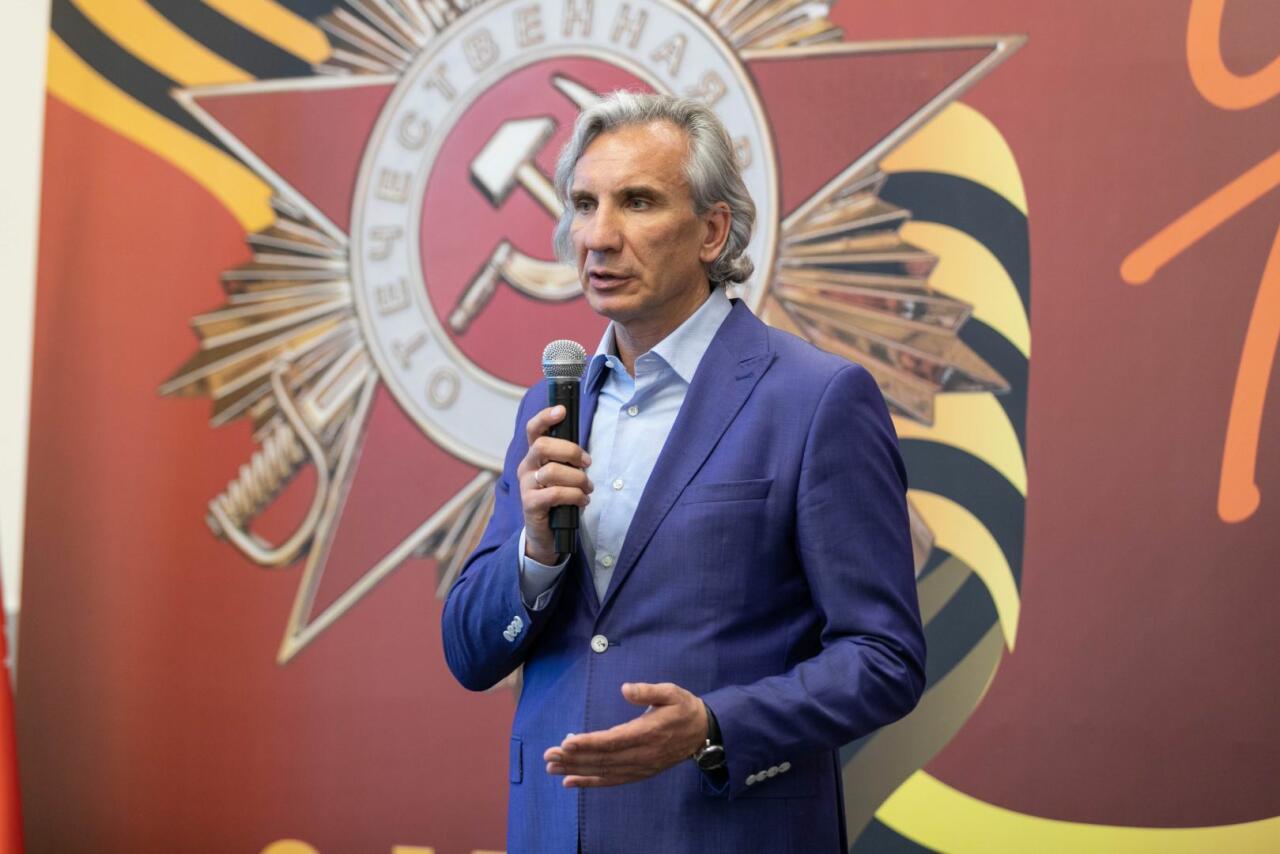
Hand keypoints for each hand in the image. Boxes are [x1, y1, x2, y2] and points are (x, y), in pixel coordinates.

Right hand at [518, 405, 592, 563]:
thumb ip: (568, 461)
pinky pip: (555, 493)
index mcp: (534, 456)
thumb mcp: (563, 476)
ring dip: (578, 479)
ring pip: (552, 471)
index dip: (545, 417)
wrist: (546, 535)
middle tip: (588, 463)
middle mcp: (526, 467)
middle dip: (571, 451)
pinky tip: (582, 501)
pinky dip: (574, 495)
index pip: (533, 430)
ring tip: (588, 489)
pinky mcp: (530, 505)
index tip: (561, 410)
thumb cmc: (558, 500)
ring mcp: (526, 486)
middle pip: (542, 446)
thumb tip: (584, 451)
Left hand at [543, 682, 707, 787]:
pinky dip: (590, 782)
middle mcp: (642, 754)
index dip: (588, 743)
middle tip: (548, 755)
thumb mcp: (671, 692)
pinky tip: (570, 781)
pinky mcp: (639, 773)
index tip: (566, 742)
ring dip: (577, 770)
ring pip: (604, 771)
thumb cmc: (683, 708)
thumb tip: (625, 689)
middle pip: (603, 759)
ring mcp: (640, 767)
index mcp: (648, 733)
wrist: (702, 733)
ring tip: (552, 767)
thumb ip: (648, 691)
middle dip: (574, 758)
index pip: (612, 741)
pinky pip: (612, 780)